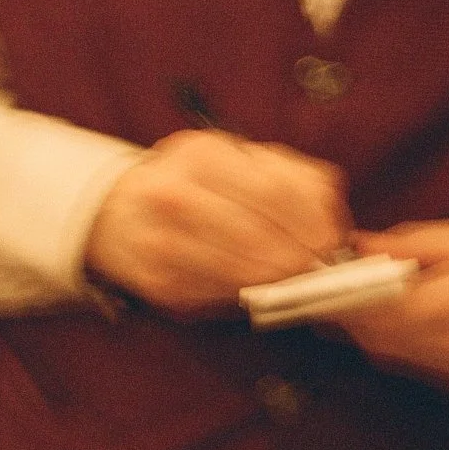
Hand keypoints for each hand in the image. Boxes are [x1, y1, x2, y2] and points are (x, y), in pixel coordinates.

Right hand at [86, 130, 349, 315]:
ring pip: (241, 272)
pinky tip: (258, 288)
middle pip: (258, 234)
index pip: (274, 191)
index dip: (311, 220)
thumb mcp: (235, 158)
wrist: (117, 210)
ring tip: (295, 279)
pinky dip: (248, 295)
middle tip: (318, 267)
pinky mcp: (159, 283)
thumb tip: (330, 219)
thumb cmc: (191, 182)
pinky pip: (219, 295)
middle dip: (298, 256)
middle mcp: (175, 195)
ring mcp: (162, 242)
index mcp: (202, 154)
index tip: (331, 238)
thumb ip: (288, 177)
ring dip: (279, 281)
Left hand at [337, 219, 448, 402]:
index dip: (338, 297)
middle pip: (379, 340)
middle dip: (348, 315)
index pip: (377, 309)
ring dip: (375, 332)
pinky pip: (425, 370)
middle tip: (330, 287)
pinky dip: (408, 346)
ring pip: (397, 359)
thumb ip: (416, 244)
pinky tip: (412, 321)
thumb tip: (359, 247)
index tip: (314, 281)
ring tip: (365, 300)